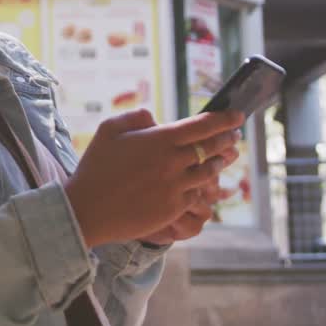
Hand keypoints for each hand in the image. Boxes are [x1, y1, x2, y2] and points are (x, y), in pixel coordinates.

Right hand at [63, 108, 244, 248]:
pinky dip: (204, 186)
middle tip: (235, 135)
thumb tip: (155, 118)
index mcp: (160, 139)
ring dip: (220, 162)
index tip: (237, 115)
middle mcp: (174, 162)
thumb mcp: (109, 129)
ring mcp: (176, 188)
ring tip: (226, 156)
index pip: (203, 125)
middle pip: (211, 147)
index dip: (225, 119)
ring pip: (209, 172)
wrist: (88, 210)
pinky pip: (197, 194)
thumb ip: (136, 117)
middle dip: (227, 138)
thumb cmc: (96, 166)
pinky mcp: (174, 209)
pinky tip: (205, 182)